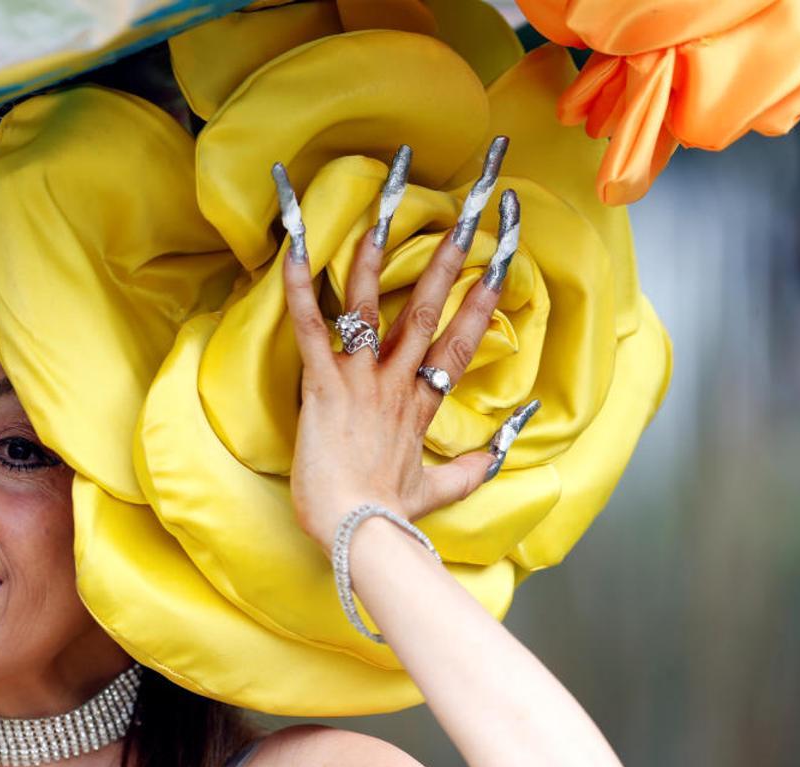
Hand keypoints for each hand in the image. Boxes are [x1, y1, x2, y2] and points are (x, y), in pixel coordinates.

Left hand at [273, 140, 539, 553]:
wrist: (357, 535)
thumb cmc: (389, 513)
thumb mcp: (438, 489)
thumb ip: (474, 466)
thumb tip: (505, 448)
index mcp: (422, 401)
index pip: (464, 336)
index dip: (486, 293)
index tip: (505, 254)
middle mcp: (396, 380)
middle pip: (428, 305)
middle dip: (451, 251)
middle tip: (471, 204)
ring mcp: (360, 380)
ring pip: (372, 303)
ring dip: (378, 248)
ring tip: (388, 199)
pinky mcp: (321, 387)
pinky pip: (311, 328)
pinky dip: (299, 286)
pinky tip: (294, 245)